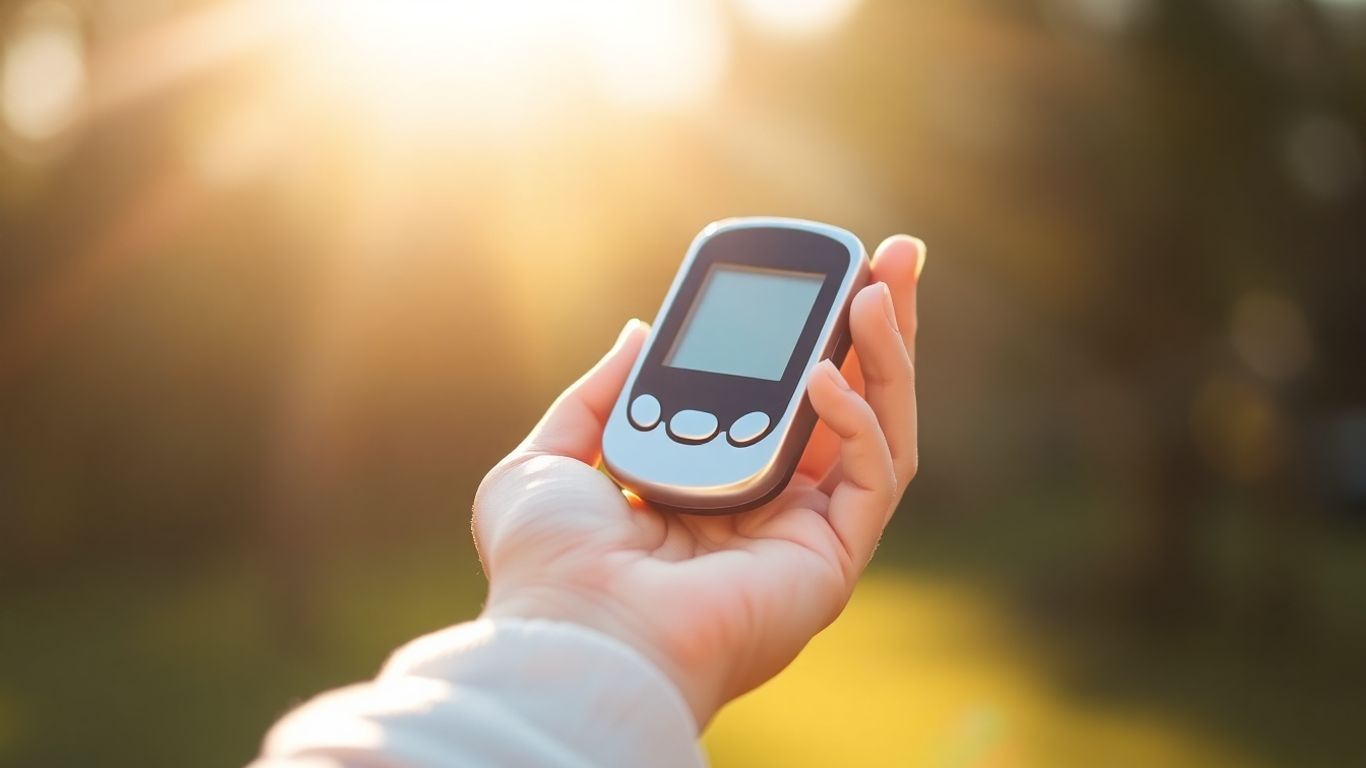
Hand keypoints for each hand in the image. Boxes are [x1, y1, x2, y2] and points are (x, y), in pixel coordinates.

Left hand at [474, 235, 924, 727]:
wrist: (570, 633)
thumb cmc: (549, 566)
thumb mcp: (553, 456)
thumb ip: (601, 392)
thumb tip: (637, 330)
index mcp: (712, 485)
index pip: (785, 398)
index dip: (814, 335)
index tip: (826, 272)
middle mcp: (769, 508)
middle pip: (851, 404)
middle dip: (882, 329)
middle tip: (896, 256)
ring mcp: (805, 535)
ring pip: (880, 434)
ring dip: (888, 358)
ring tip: (877, 292)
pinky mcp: (831, 561)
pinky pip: (872, 479)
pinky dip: (859, 421)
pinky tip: (823, 378)